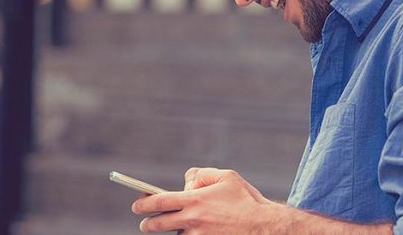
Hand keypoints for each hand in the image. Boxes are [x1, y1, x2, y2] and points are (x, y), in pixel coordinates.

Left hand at [131, 167, 277, 233]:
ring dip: (175, 231)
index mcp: (195, 200)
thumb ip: (202, 174)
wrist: (265, 228)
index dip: (143, 203)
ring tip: (183, 225)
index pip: (158, 202)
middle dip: (148, 224)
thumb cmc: (246, 199)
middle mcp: (192, 220)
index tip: (136, 205)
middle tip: (146, 223)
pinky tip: (198, 230)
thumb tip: (186, 182)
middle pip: (157, 224)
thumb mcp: (226, 176)